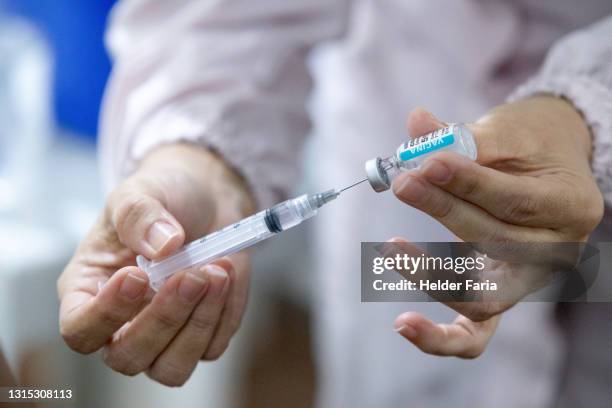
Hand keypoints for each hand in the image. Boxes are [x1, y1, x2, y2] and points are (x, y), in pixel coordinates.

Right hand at [58, 144, 253, 385]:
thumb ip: (140, 215)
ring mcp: (164, 335)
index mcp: (89, 290)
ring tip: (217, 271)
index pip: (81, 329)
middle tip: (192, 273)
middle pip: (128, 357)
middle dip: (164, 318)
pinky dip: (225, 313)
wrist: (207, 198)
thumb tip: (163, 246)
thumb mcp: (142, 192)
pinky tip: (227, 272)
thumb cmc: (163, 196)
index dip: (105, 314)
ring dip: (199, 324)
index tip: (137, 274)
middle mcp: (122, 323)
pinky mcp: (202, 334)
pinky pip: (213, 346)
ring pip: (172, 367)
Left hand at [392, 96, 603, 356]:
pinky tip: (402, 325)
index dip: (468, 184)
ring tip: (389, 249)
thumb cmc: (531, 145)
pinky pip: (474, 335)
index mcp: (570, 205)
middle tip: (403, 183)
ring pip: (481, 299)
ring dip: (431, 275)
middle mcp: (555, 253)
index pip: (515, 201)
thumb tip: (416, 124)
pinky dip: (440, 338)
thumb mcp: (508, 130)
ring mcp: (527, 282)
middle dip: (443, 211)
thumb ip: (464, 136)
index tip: (427, 163)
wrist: (549, 168)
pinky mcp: (499, 297)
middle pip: (495, 243)